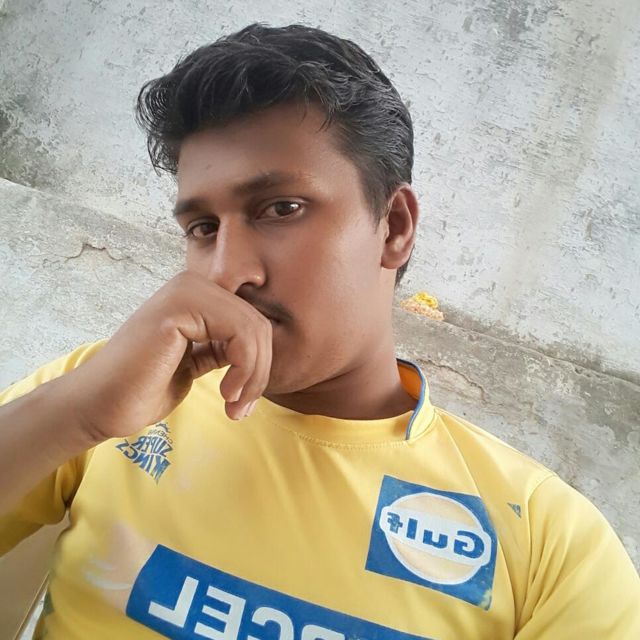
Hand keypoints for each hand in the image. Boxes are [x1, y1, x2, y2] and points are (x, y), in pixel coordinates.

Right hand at [62, 270, 272, 441]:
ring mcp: (185, 290)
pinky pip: (240, 333)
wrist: (101, 405)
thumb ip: (224, 345)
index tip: (244, 400)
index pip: (253, 322)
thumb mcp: (197, 361)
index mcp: (197, 294)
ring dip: (253, 376)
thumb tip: (262, 345)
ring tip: (234, 406)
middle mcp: (193, 284)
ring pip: (254, 330)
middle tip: (242, 408)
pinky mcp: (179, 306)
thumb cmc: (145, 387)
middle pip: (258, 325)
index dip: (258, 364)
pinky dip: (244, 369)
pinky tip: (225, 393)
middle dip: (259, 373)